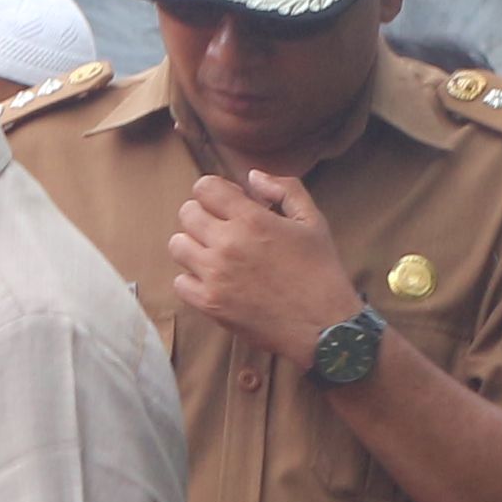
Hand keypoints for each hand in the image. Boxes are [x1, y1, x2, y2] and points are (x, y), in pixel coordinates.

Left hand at [165, 166, 363, 362]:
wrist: (323, 325)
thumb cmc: (321, 270)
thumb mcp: (312, 220)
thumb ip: (284, 188)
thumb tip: (251, 176)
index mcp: (251, 219)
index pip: (204, 187)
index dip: (216, 191)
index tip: (231, 204)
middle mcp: (227, 244)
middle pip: (187, 213)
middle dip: (204, 215)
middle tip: (224, 228)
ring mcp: (214, 275)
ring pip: (178, 245)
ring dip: (194, 245)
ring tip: (216, 254)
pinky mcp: (209, 304)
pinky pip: (180, 281)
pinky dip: (192, 279)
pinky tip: (214, 279)